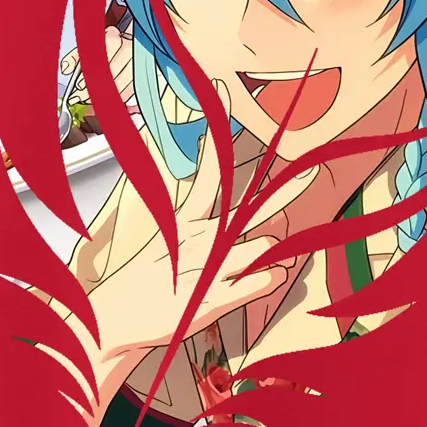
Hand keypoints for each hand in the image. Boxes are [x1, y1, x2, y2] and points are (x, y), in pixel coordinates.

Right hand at [87, 131, 319, 381]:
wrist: (115, 318)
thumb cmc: (146, 281)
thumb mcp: (172, 242)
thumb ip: (201, 219)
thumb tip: (210, 187)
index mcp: (189, 225)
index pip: (210, 181)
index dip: (219, 148)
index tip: (225, 108)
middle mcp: (202, 242)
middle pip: (251, 211)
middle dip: (284, 192)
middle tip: (312, 172)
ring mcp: (208, 270)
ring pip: (260, 248)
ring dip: (275, 250)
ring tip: (278, 255)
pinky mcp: (212, 301)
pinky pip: (257, 283)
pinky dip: (269, 278)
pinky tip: (273, 276)